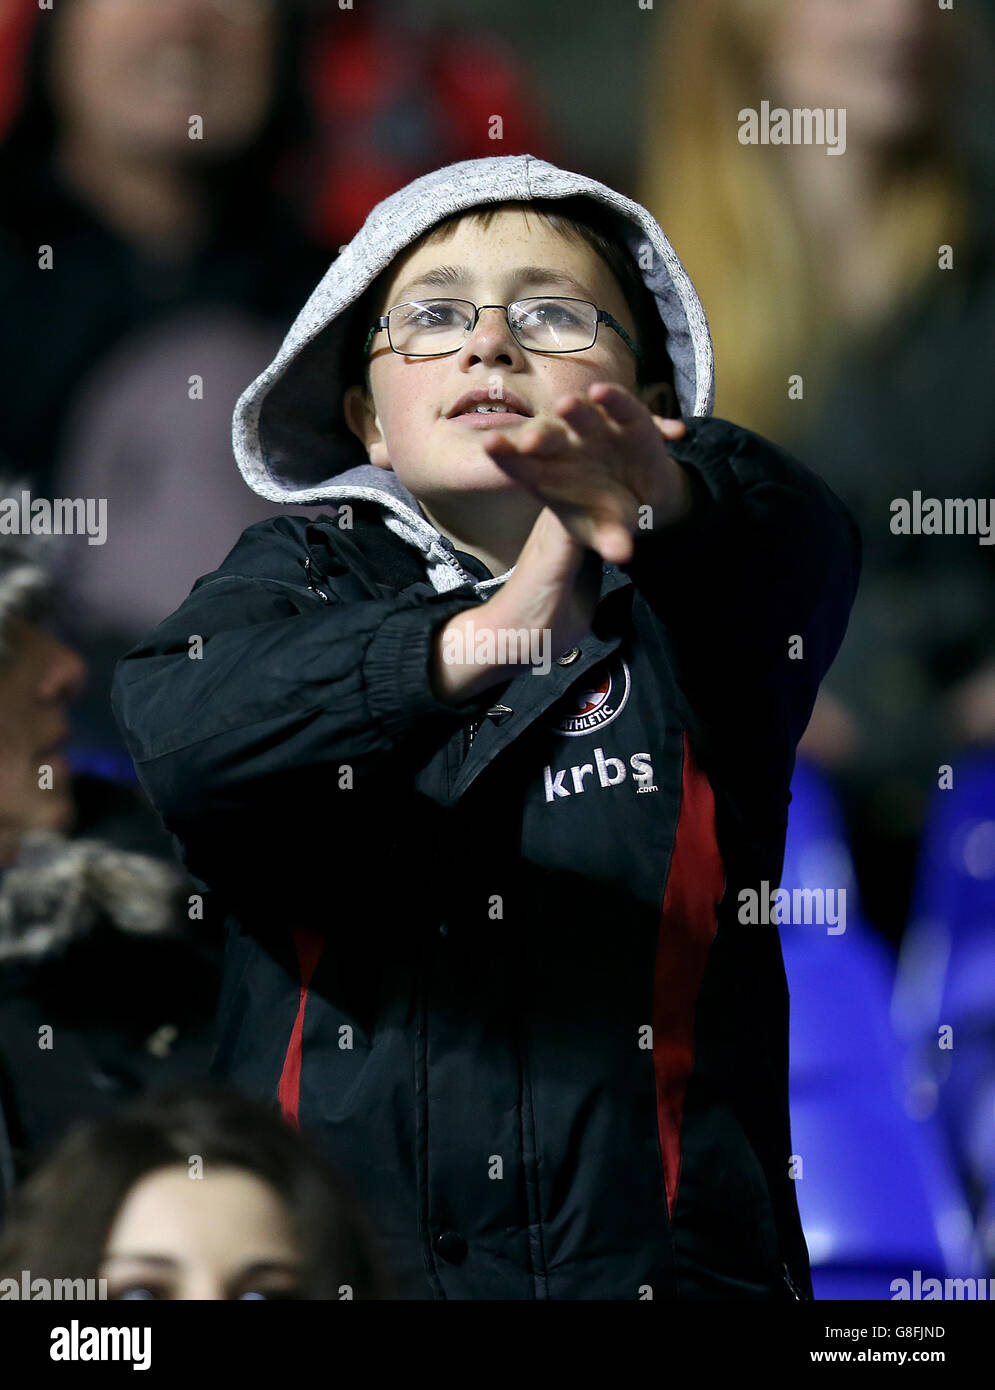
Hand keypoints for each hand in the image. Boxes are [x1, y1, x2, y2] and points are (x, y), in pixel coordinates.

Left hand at [480, 381, 690, 563]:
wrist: (642, 497)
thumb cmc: (608, 516)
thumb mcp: (606, 530)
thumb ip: (610, 539)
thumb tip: (621, 554)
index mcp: (548, 476)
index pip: (521, 466)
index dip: (507, 457)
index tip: (491, 444)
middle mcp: (566, 447)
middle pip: (546, 438)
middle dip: (539, 438)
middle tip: (529, 442)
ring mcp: (595, 430)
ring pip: (579, 415)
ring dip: (573, 410)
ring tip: (565, 405)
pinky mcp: (628, 419)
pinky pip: (618, 406)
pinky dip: (612, 398)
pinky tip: (601, 392)